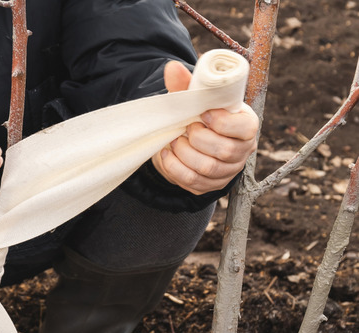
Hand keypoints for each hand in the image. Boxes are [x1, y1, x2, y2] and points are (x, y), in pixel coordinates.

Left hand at [151, 61, 258, 194]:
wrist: (187, 140)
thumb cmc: (198, 114)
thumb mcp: (194, 99)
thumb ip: (186, 84)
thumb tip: (171, 67)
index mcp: (246, 125)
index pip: (245, 128)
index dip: (222, 122)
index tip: (203, 114)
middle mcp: (242, 150)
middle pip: (224, 150)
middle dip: (198, 138)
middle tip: (185, 128)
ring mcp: (227, 171)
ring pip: (208, 168)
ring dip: (184, 153)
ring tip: (174, 140)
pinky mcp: (210, 185)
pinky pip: (192, 182)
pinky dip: (174, 167)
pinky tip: (167, 154)